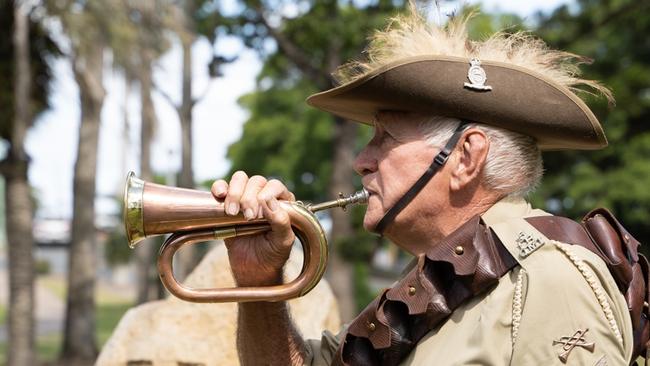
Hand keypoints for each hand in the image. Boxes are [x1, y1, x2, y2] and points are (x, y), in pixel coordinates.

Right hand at [211, 171, 295, 285]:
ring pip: (239, 179)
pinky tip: (220, 196)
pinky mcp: (228, 205)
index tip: (258, 215)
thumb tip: (268, 200)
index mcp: (282, 202)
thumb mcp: (283, 241)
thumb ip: (281, 221)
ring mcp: (245, 199)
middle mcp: (265, 196)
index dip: (266, 195)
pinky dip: (219, 187)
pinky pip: (222, 187)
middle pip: (256, 181)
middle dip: (249, 198)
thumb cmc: (272, 255)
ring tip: (231, 212)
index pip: (275, 185)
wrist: (254, 271)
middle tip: (247, 218)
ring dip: (234, 193)